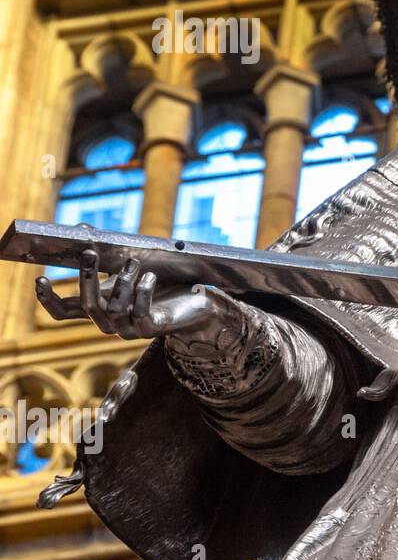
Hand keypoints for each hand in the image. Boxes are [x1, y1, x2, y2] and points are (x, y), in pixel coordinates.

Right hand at [35, 249, 219, 339]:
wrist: (196, 302)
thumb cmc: (162, 282)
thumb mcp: (130, 266)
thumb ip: (106, 255)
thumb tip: (80, 229)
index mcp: (99, 308)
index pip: (63, 312)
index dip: (48, 300)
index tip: (40, 278)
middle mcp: (109, 323)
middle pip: (87, 306)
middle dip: (86, 278)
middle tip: (90, 253)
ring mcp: (129, 329)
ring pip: (114, 308)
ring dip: (123, 281)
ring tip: (134, 263)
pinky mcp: (150, 329)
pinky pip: (139, 312)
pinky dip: (143, 291)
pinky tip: (151, 276)